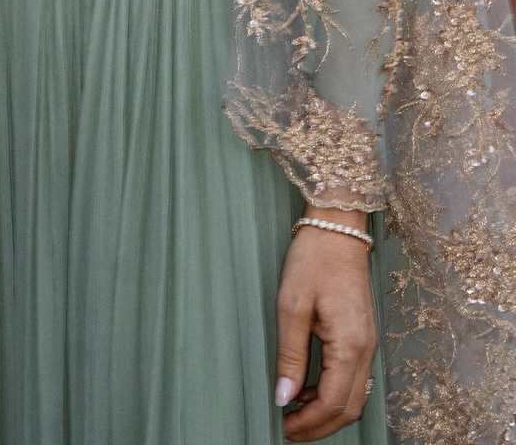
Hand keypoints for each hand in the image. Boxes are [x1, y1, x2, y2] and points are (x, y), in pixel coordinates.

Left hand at [274, 218, 377, 439]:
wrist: (338, 227)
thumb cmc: (313, 260)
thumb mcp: (291, 305)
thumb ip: (290, 356)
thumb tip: (283, 397)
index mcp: (351, 345)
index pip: (334, 403)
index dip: (309, 423)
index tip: (284, 428)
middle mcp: (367, 350)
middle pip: (350, 408)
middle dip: (320, 426)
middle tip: (288, 428)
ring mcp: (369, 343)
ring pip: (354, 396)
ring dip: (327, 411)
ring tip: (294, 410)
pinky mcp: (364, 336)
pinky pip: (354, 378)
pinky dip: (334, 392)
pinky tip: (310, 388)